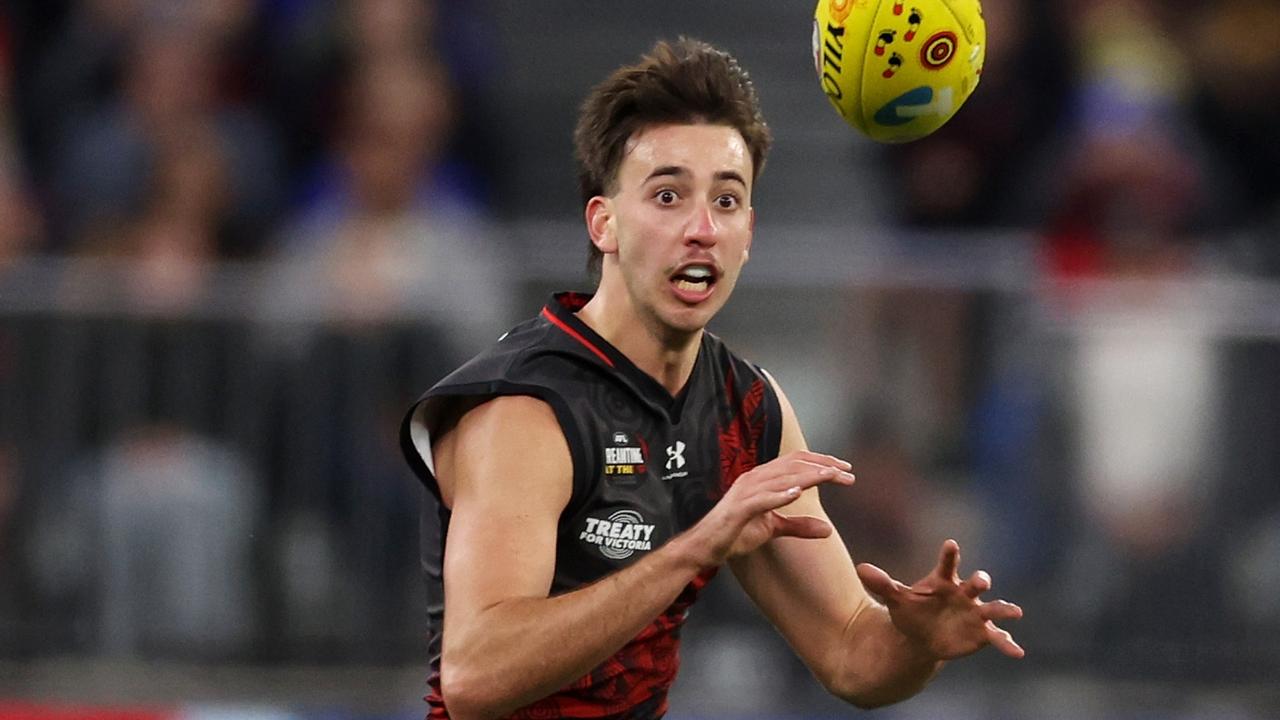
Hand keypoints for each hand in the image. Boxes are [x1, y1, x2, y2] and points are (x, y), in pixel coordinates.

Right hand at [683, 451, 854, 566]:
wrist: (704, 546)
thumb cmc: (735, 532)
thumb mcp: (773, 528)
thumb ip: (799, 526)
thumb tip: (828, 530)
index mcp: (762, 479)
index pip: (796, 462)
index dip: (821, 462)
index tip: (845, 469)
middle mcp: (754, 479)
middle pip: (793, 465)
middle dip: (823, 466)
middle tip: (848, 473)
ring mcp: (745, 492)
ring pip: (781, 478)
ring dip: (807, 476)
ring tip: (830, 475)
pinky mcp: (738, 509)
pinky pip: (761, 499)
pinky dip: (780, 495)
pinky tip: (798, 494)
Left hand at [856, 539, 1023, 659]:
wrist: (923, 635)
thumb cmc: (912, 610)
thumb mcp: (896, 599)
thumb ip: (882, 584)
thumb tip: (860, 569)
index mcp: (944, 580)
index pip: (947, 563)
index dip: (949, 554)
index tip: (950, 544)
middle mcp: (964, 593)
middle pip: (975, 583)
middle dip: (980, 581)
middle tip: (981, 581)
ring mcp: (976, 612)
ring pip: (993, 608)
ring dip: (1004, 609)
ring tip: (1016, 612)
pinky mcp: (983, 632)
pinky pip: (998, 637)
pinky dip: (1008, 643)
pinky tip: (1018, 652)